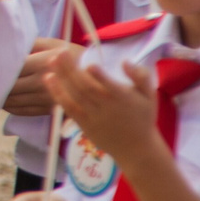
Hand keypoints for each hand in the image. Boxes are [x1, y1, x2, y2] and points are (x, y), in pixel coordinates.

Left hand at [3, 36, 74, 116]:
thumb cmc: (72, 56)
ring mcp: (45, 99)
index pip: (12, 68)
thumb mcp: (53, 43)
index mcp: (44, 63)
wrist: (97, 79)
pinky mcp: (47, 110)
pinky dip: (9, 107)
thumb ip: (29, 43)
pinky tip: (4, 101)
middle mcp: (43, 83)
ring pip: (13, 101)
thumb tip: (8, 44)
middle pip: (9, 86)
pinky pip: (22, 111)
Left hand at [46, 49, 160, 162]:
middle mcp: (106, 108)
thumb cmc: (143, 117)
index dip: (99, 76)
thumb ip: (141, 76)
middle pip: (85, 87)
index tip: (89, 64)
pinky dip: (58, 93)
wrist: (136, 148)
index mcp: (123, 98)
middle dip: (72, 69)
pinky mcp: (83, 124)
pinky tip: (49, 79)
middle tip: (61, 52)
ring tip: (52, 60)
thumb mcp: (150, 95)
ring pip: (75, 96)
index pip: (109, 87)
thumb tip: (125, 62)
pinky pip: (68, 108)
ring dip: (61, 78)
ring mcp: (93, 117)